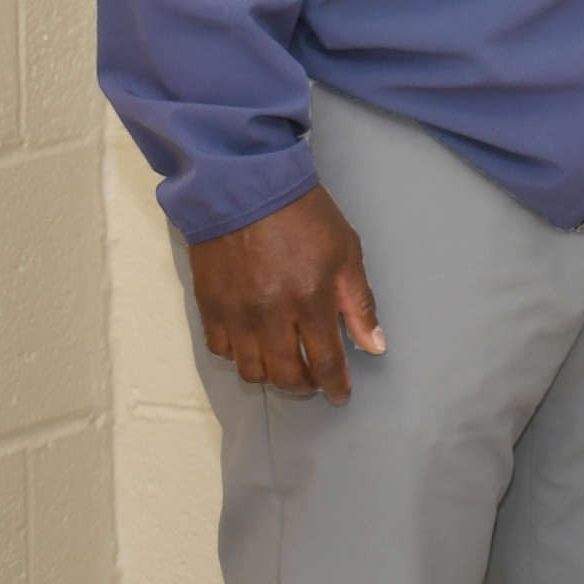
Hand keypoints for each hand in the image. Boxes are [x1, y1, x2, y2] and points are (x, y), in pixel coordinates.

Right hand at [187, 185, 383, 404]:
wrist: (245, 188)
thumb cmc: (305, 216)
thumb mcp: (347, 252)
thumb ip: (359, 303)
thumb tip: (375, 346)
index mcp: (310, 299)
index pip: (325, 360)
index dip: (335, 385)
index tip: (341, 395)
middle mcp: (270, 314)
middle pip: (285, 375)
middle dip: (304, 386)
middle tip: (314, 381)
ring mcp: (236, 314)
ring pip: (251, 370)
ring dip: (272, 376)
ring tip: (286, 366)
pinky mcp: (209, 307)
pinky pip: (222, 351)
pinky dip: (240, 356)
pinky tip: (255, 345)